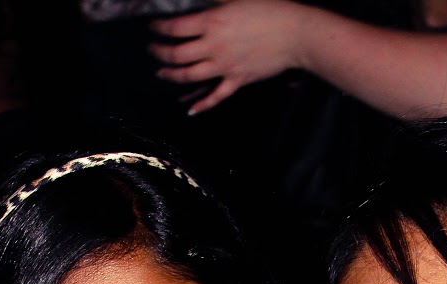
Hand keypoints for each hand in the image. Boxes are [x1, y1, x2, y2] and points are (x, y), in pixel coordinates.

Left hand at [150, 0, 308, 112]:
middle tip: (152, 49)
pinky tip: (190, 110)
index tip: (153, 27)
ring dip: (172, 76)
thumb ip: (213, 2)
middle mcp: (214, 46)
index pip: (176, 28)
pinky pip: (216, 96)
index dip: (160, 28)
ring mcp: (225, 66)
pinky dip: (202, 105)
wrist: (294, 32)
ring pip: (190, 76)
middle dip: (160, 52)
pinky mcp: (238, 80)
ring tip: (162, 73)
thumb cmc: (269, 9)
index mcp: (212, 21)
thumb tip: (197, 4)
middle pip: (177, 54)